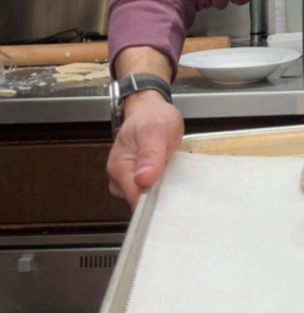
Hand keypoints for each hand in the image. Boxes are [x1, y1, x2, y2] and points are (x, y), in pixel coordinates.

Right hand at [107, 93, 184, 208]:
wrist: (150, 110)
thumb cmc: (152, 117)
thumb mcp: (155, 129)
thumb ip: (150, 153)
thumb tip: (143, 179)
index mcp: (119, 168)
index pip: (133, 198)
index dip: (152, 201)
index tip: (169, 195)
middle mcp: (119, 178)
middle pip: (140, 202)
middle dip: (158, 197)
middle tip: (174, 179)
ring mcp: (128, 180)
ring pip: (146, 199)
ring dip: (161, 191)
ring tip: (171, 172)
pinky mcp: (138, 180)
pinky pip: (151, 192)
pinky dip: (161, 187)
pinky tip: (169, 175)